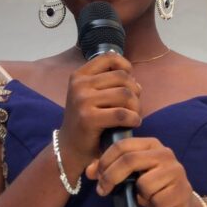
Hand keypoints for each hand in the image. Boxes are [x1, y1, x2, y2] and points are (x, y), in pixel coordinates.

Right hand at [57, 54, 141, 176]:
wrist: (70, 149)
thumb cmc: (87, 122)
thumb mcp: (92, 96)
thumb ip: (109, 83)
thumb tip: (135, 79)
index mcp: (79, 75)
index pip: (109, 57)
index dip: (125, 66)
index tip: (129, 82)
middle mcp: (79, 85)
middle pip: (122, 77)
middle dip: (135, 91)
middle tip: (134, 106)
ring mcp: (82, 101)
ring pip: (125, 94)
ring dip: (136, 106)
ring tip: (134, 115)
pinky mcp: (88, 118)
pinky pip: (122, 113)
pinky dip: (133, 118)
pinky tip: (133, 123)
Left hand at [85, 137, 200, 206]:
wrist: (178, 204)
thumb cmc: (151, 186)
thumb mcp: (130, 174)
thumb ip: (110, 169)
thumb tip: (88, 171)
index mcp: (151, 144)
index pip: (122, 145)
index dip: (105, 160)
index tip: (96, 175)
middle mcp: (165, 153)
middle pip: (129, 160)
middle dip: (110, 177)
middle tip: (102, 190)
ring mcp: (175, 171)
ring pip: (143, 184)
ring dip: (138, 195)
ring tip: (144, 195)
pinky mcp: (181, 191)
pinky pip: (155, 200)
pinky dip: (151, 206)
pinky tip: (157, 203)